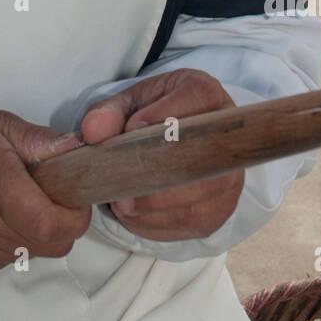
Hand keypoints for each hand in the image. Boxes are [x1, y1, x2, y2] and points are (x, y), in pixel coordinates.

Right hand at [0, 104, 90, 278]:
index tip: (74, 191)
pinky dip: (11, 239)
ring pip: (31, 253)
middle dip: (61, 221)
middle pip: (50, 243)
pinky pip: (7, 259)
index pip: (49, 223)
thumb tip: (78, 152)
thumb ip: (38, 141)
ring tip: (11, 199)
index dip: (75, 213)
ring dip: (35, 230)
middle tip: (47, 192)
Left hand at [80, 69, 243, 241]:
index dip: (162, 117)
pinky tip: (135, 213)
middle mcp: (227, 137)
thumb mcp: (126, 104)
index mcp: (207, 95)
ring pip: (193, 201)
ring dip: (149, 205)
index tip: (131, 129)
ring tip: (120, 200)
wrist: (170, 142)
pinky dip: (153, 223)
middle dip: (152, 173)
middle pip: (198, 161)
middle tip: (120, 181)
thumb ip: (107, 113)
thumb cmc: (149, 116)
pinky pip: (187, 225)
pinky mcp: (218, 212)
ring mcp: (228, 179)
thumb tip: (92, 131)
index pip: (197, 101)